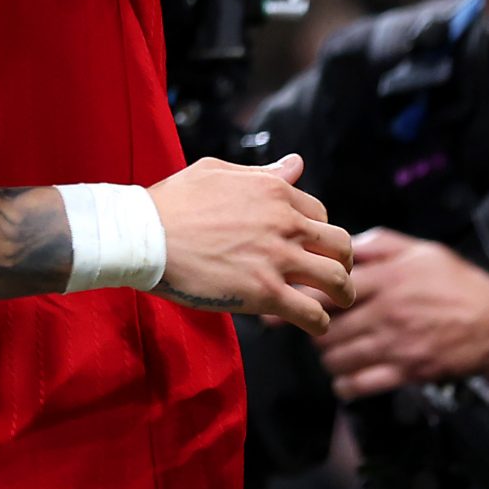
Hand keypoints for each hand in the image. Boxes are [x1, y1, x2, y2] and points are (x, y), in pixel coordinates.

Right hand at [147, 153, 354, 331]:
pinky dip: (320, 322)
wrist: (145, 235)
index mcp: (275, 191)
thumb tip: (296, 164)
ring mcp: (277, 259)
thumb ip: (263, 172)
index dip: (318, 233)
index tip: (310, 247)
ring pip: (336, 280)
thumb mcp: (218, 171)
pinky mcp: (265, 294)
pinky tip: (314, 323)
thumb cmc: (173, 201)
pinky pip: (312, 313)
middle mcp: (285, 223)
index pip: (320, 214)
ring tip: (336, 303)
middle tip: (334, 274)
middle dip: (343, 261)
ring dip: (342, 293)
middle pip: (340, 245)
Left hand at [315, 227, 488, 398]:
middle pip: (326, 328)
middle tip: (313, 328)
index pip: (327, 290)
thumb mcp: (419, 249)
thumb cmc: (459, 284)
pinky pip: (360, 384)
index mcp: (386, 279)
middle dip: (313, 330)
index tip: (289, 302)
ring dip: (327, 356)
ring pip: (337, 358)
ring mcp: (395, 345)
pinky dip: (345, 384)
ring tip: (331, 350)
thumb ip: (378, 243)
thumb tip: (344, 245)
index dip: (302, 298)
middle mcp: (386, 312)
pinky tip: (345, 377)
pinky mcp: (407, 372)